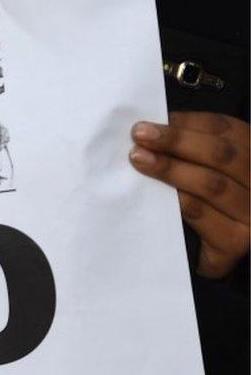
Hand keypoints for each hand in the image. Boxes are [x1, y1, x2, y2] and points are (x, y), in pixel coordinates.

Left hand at [129, 112, 249, 278]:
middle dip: (177, 141)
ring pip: (211, 184)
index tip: (151, 120)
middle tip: (140, 136)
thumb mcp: (205, 170)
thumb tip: (153, 127)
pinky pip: (201, 214)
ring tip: (139, 159)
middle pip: (221, 155)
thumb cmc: (206, 206)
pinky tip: (153, 192)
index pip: (226, 130)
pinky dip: (176, 199)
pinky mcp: (235, 242)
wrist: (212, 254)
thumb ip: (191, 147)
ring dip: (171, 169)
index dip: (188, 123)